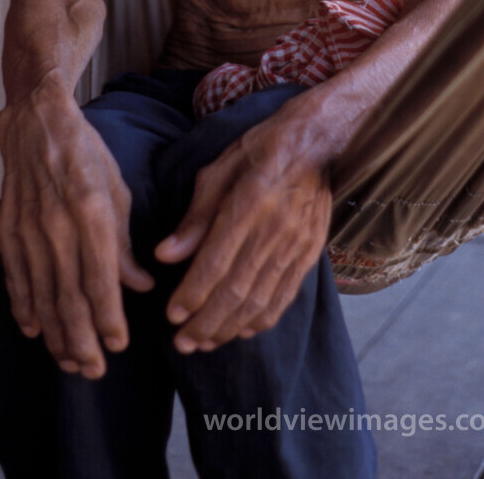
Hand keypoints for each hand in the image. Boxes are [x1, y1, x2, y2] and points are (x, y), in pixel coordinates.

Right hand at [0, 76, 154, 378]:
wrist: (36, 120)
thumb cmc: (86, 152)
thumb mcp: (117, 189)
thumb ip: (125, 243)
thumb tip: (140, 287)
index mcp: (90, 210)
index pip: (100, 280)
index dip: (109, 319)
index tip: (119, 346)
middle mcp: (56, 224)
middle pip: (68, 298)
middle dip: (83, 341)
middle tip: (95, 370)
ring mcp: (27, 229)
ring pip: (41, 296)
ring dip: (56, 334)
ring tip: (70, 361)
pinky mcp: (6, 230)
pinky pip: (16, 279)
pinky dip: (25, 309)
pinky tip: (36, 331)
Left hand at [154, 109, 331, 352]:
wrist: (318, 140)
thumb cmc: (261, 148)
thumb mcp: (220, 168)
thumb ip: (195, 215)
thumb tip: (165, 254)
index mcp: (249, 203)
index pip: (216, 262)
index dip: (192, 294)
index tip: (171, 314)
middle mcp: (275, 230)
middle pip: (236, 290)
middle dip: (206, 322)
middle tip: (182, 343)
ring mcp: (296, 244)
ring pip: (260, 300)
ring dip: (230, 327)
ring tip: (205, 343)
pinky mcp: (310, 252)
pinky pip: (285, 296)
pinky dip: (262, 319)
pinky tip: (241, 331)